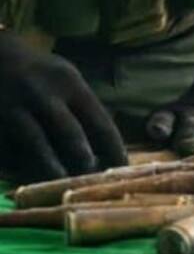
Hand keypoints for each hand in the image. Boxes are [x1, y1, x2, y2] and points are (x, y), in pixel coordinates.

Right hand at [0, 32, 125, 181]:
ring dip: (52, 166)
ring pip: (37, 143)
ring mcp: (13, 105)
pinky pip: (9, 145)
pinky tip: (29, 174)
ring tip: (63, 182)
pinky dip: (20, 161)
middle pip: (70, 134)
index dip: (114, 150)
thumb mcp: (66, 78)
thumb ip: (83, 108)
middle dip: (85, 160)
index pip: (100, 122)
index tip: (122, 170)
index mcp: (69, 82)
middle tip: (95, 180)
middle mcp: (43, 93)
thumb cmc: (38, 71)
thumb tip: (107, 148)